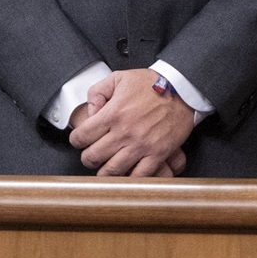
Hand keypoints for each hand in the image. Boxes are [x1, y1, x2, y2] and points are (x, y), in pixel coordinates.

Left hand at [68, 69, 193, 175]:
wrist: (181, 90)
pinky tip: (125, 175)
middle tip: (89, 156)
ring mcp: (141, 145)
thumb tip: (90, 110)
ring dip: (104, 172)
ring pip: (113, 170)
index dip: (76, 140)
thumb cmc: (151, 84)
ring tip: (103, 168)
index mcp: (113, 113)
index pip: (83, 136)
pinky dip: (129, 179)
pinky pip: (140, 175)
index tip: (79, 141)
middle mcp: (124, 132)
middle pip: (94, 156)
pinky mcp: (158, 154)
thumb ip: (97, 92)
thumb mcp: (118, 78)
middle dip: (87, 158)